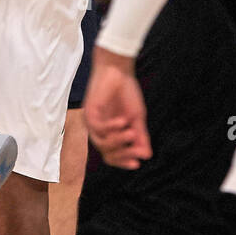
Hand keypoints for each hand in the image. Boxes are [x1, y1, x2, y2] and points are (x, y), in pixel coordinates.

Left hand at [83, 51, 151, 168]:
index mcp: (110, 133)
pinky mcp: (88, 113)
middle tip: (138, 151)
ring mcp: (93, 122)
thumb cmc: (126, 91)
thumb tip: (147, 155)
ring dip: (119, 141)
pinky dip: (112, 128)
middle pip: (108, 155)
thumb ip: (140, 136)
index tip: (138, 164)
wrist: (117, 70)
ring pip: (102, 145)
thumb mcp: (137, 117)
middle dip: (124, 155)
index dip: (124, 161)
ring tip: (131, 133)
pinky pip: (99, 129)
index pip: (113, 156)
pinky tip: (122, 121)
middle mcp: (99, 130)